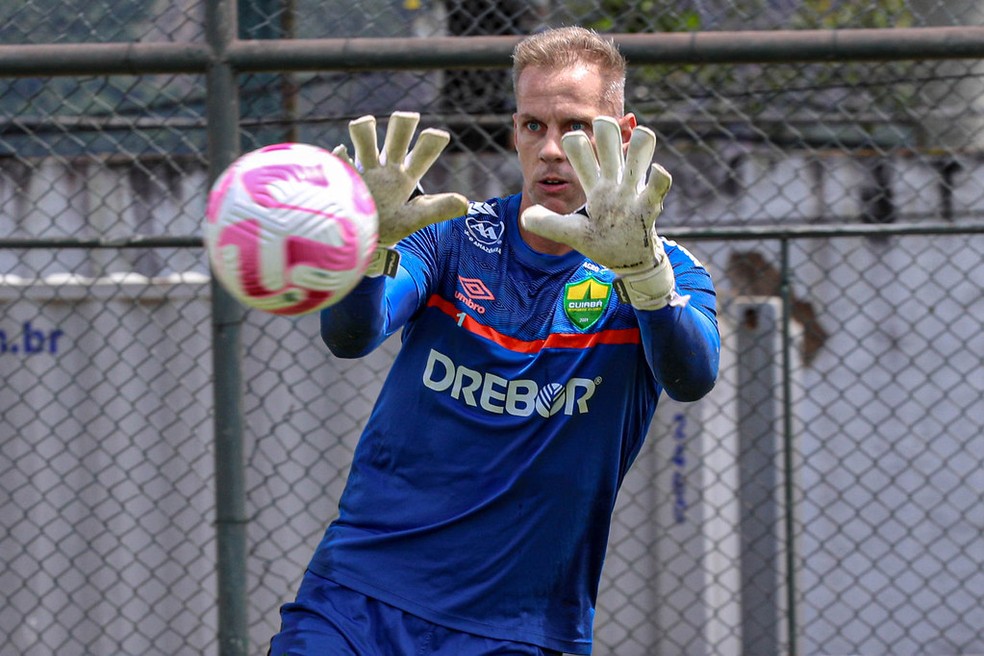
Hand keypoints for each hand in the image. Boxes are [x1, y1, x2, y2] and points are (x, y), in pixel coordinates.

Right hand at [333, 112, 467, 275]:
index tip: (439, 135)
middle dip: (403, 123)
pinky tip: (342, 155)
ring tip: (365, 126)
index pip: (424, 152)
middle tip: (408, 118)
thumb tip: (465, 203)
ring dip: (366, 129)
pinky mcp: (342, 174)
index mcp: (405, 175)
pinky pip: (340, 158)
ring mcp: (362, 168)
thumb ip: (437, 210)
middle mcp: (386, 167)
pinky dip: (342, 155)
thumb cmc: (386, 229)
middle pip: (398, 134)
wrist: (356, 241)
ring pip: (365, 134)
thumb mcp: (413, 219)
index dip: (432, 141)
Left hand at [520, 116, 675, 308]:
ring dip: (641, 144)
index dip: (577, 145)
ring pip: (638, 158)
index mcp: (595, 186)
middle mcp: (614, 183)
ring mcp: (632, 193)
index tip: (571, 139)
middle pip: (610, 148)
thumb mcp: (571, 232)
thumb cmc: (600, 241)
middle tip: (601, 121)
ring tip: (641, 133)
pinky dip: (660, 178)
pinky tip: (659, 169)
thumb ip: (549, 224)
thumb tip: (525, 217)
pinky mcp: (648, 208)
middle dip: (606, 131)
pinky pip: (657, 188)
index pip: (583, 157)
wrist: (627, 262)